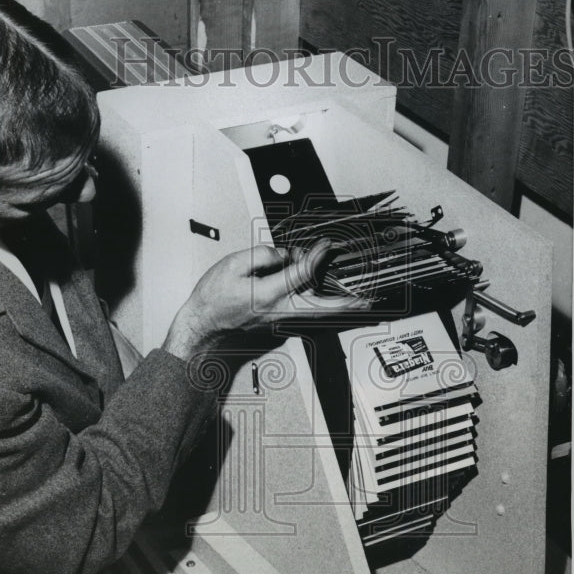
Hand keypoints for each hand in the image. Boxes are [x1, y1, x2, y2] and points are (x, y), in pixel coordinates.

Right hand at [162, 238, 367, 360]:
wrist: (203, 327)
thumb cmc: (212, 300)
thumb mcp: (232, 265)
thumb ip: (262, 255)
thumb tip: (284, 254)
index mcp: (268, 295)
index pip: (302, 272)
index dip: (317, 256)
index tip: (325, 246)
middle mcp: (279, 312)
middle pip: (323, 307)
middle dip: (349, 302)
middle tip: (371, 299)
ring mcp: (281, 321)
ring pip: (318, 314)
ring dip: (340, 306)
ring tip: (361, 300)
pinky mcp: (279, 324)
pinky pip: (307, 313)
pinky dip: (323, 306)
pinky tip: (331, 299)